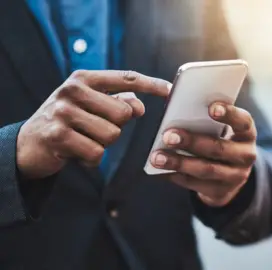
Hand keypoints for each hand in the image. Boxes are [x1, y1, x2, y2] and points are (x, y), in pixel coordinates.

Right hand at [17, 70, 169, 178]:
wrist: (28, 143)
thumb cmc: (68, 122)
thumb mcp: (90, 105)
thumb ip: (117, 102)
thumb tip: (139, 106)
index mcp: (85, 79)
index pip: (126, 78)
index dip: (151, 85)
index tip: (171, 91)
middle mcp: (73, 90)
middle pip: (123, 113)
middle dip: (116, 127)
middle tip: (95, 129)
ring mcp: (63, 112)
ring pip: (112, 135)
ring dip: (103, 144)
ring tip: (84, 139)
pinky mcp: (57, 136)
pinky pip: (96, 153)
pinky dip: (91, 159)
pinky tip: (76, 152)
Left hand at [149, 102, 256, 206]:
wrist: (229, 176)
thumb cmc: (219, 140)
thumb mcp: (221, 129)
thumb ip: (206, 118)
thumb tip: (176, 103)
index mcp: (247, 134)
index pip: (243, 122)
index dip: (229, 114)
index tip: (211, 108)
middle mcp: (246, 156)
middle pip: (219, 148)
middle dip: (192, 142)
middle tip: (168, 135)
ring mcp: (235, 177)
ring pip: (206, 169)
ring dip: (179, 162)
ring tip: (157, 157)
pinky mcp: (220, 192)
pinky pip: (195, 184)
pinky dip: (175, 176)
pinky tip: (159, 170)